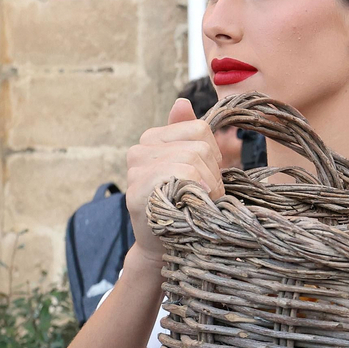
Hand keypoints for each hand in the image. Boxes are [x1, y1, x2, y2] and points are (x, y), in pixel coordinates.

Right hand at [126, 99, 222, 266]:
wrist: (165, 245)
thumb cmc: (186, 204)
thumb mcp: (194, 166)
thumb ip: (189, 134)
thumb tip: (181, 102)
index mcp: (154, 138)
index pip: (200, 130)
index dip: (213, 157)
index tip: (205, 178)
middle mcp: (139, 149)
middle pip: (200, 147)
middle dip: (212, 176)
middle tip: (200, 197)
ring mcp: (135, 169)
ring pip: (193, 161)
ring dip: (207, 189)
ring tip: (195, 204)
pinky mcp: (137, 190)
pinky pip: (180, 176)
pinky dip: (195, 193)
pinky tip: (187, 207)